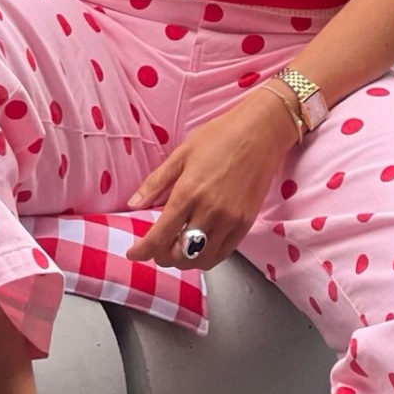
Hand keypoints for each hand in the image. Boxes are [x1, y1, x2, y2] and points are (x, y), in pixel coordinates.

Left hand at [124, 87, 300, 269]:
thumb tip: (133, 205)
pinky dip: (206, 257)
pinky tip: (199, 246)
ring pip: (201, 260)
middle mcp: (209, 212)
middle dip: (163, 257)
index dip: (142, 251)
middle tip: (157, 248)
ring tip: (178, 248)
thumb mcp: (180, 154)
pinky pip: (223, 253)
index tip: (134, 254)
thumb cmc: (219, 137)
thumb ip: (155, 183)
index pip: (159, 237)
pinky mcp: (246, 224)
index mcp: (187, 193)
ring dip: (184, 260)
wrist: (260, 132)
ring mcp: (230, 220)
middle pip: (179, 255)